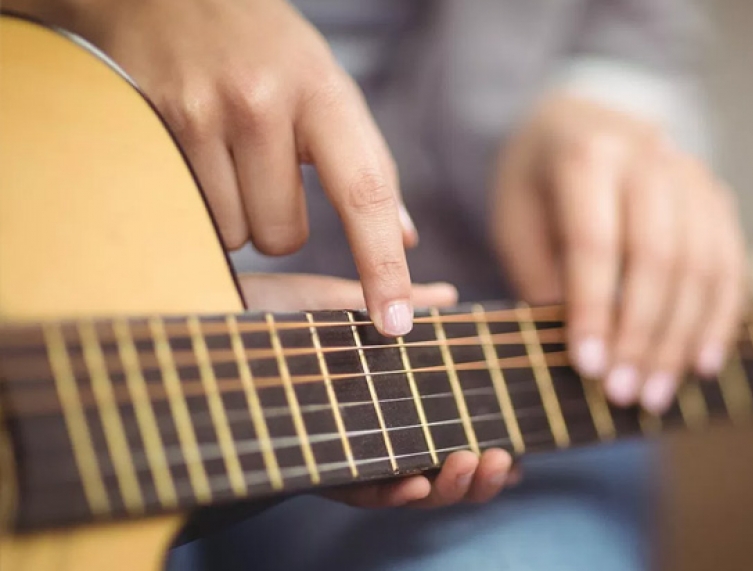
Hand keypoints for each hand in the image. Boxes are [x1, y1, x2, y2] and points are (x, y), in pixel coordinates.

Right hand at [3, 0, 416, 335]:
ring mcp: (203, 112)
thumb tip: (406, 236)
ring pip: (233, 234)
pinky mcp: (152, 125)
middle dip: (279, 223)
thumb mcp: (325, 85)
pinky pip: (188, 214)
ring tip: (224, 154)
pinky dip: (195, 202)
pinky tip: (190, 152)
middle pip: (284, 236)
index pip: (365, 193)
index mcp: (325, 92)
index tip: (395, 322)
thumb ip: (366, 162)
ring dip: (234, 215)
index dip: (382, 265)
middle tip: (264, 171)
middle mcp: (266, 103)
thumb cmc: (259, 44)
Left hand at [238, 273, 519, 506]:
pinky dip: (395, 492)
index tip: (515, 443)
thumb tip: (451, 296)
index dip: (483, 443)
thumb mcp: (343, 307)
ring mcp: (343, 452)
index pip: (444, 429)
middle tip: (502, 457)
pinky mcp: (311, 466)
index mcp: (383, 400)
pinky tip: (418, 480)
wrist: (200, 322)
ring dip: (448, 486)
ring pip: (409, 488)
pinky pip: (362, 491)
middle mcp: (370, 432)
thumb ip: (398, 307)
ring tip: (474, 462)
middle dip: (477, 474)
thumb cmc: (267, 315)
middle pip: (438, 468)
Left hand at [493, 94, 745, 412]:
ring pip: (700, 265)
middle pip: (657, 255)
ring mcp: (692, 174)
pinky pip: (729, 264)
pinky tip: (701, 363)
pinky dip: (718, 319)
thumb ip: (542, 277)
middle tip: (622, 392)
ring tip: (654, 394)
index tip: (586, 366)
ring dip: (680, 338)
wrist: (581, 122)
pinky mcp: (717, 198)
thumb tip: (580, 353)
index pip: (595, 241)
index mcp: (586, 156)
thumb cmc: (537, 183)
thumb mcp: (516, 220)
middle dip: (641, 333)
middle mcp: (649, 157)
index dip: (594, 308)